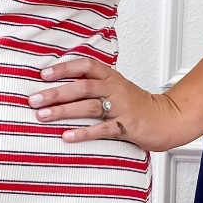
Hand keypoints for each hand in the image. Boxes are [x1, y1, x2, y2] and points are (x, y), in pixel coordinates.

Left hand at [27, 54, 185, 151]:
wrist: (168, 119)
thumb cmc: (138, 106)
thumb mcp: (117, 88)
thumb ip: (95, 86)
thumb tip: (61, 88)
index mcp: (111, 77)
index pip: (85, 65)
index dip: (63, 68)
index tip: (43, 74)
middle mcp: (115, 89)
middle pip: (82, 86)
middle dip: (55, 92)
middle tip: (33, 99)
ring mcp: (121, 107)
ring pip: (89, 106)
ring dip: (63, 111)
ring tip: (42, 116)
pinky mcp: (127, 126)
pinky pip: (102, 129)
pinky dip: (83, 133)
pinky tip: (67, 136)